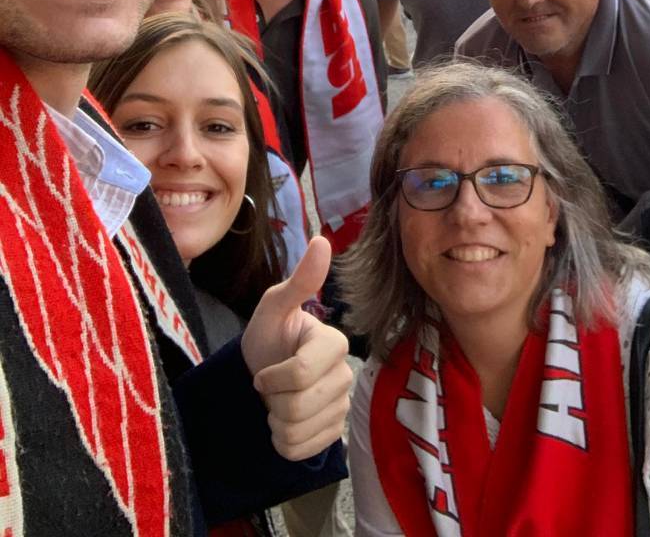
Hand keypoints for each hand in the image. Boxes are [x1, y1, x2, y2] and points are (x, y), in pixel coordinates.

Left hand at [241, 236, 351, 460]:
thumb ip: (299, 281)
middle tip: (271, 386)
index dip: (272, 377)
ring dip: (275, 422)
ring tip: (277, 402)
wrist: (260, 374)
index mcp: (334, 343)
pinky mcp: (334, 434)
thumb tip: (322, 240)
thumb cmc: (267, 338)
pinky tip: (285, 422)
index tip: (263, 369)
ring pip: (297, 431)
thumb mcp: (273, 308)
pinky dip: (283, 441)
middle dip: (271, 399)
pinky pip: (301, 451)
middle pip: (297, 406)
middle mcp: (346, 374)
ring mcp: (343, 407)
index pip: (301, 373)